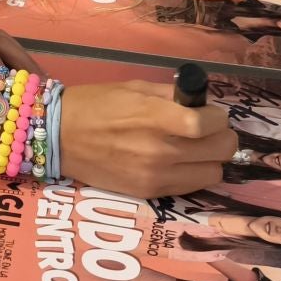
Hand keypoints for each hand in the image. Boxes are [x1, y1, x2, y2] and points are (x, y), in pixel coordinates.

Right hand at [58, 79, 235, 199]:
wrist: (60, 137)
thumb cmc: (96, 104)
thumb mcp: (134, 88)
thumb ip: (171, 95)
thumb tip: (201, 102)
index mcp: (155, 117)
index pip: (209, 124)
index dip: (218, 117)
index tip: (211, 113)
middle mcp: (160, 150)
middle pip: (221, 151)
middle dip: (221, 136)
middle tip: (208, 129)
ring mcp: (156, 175)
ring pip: (213, 173)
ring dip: (211, 159)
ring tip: (195, 148)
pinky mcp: (150, 192)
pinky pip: (192, 186)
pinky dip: (194, 173)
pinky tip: (180, 162)